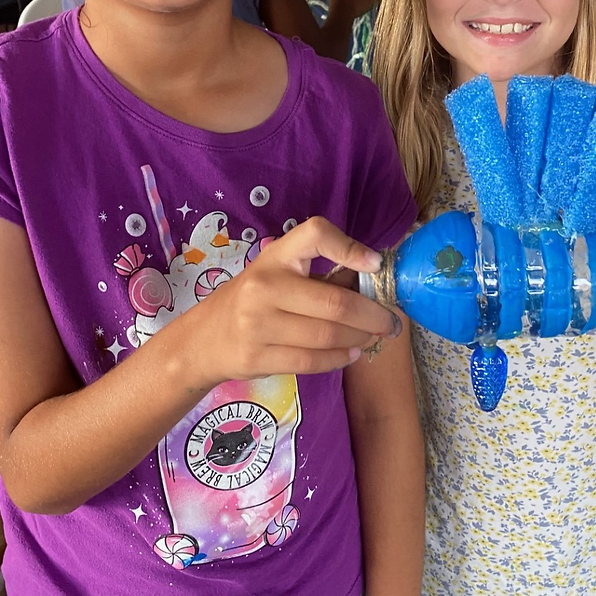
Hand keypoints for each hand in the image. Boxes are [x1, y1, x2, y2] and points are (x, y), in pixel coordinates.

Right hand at [195, 217, 400, 385]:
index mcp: (275, 257)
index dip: (349, 247)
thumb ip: (316, 274)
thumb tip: (373, 282)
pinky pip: (312, 361)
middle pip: (335, 304)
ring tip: (372, 337)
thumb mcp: (276, 273)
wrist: (203, 338)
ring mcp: (258, 324)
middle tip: (391, 322)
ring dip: (360, 338)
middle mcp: (264, 287)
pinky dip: (339, 359)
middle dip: (373, 316)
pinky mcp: (257, 357)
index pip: (315, 235)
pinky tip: (351, 353)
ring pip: (327, 336)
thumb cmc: (252, 300)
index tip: (375, 264)